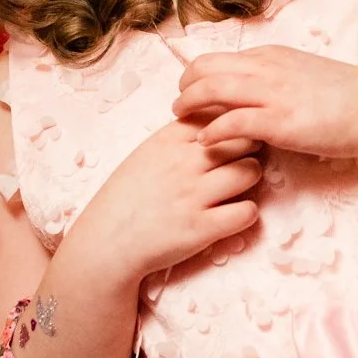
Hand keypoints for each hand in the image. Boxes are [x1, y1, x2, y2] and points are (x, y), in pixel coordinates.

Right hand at [64, 119, 263, 285]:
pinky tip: (233, 215)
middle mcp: (183, 163)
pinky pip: (247, 212)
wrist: (106, 243)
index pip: (218, 114)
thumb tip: (213, 121)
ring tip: (237, 188)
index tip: (229, 136)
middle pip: (242, 139)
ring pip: (251, 171)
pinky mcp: (202, 229)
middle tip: (241, 160)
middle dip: (248, 148)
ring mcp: (194, 195)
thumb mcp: (145, 154)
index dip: (231, 124)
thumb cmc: (126, 198)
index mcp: (168, 140)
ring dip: (250, 179)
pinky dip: (247, 213)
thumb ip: (178, 136)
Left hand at [172, 47, 357, 159]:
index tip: (192, 91)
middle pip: (205, 67)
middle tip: (179, 104)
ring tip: (181, 119)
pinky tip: (205, 142)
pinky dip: (211, 131)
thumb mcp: (306, 76)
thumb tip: (257, 93)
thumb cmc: (350, 98)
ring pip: (210, 88)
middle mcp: (266, 68)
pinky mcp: (278, 122)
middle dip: (184, 85)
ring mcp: (271, 94)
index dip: (199, 75)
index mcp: (272, 56)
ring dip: (188, 104)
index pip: (221, 58)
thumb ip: (278, 80)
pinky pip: (230, 122)